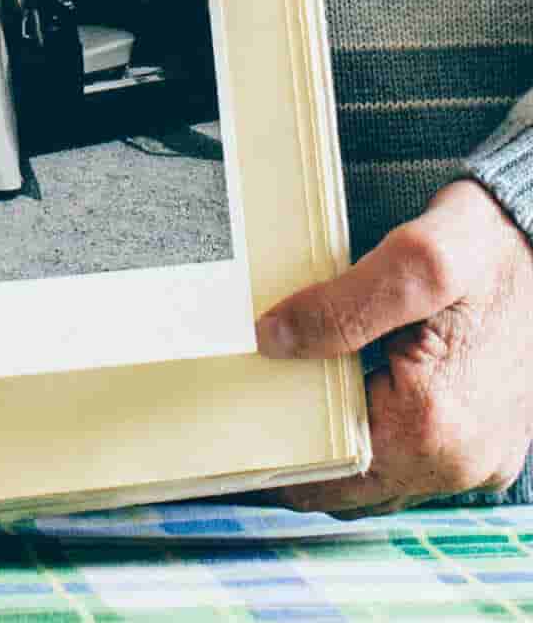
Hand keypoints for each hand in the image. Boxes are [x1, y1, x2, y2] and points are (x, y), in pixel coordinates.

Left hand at [258, 180, 532, 514]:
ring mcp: (482, 456)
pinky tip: (350, 395)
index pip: (332, 477)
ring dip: (344, 449)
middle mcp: (466, 459)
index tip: (244, 439)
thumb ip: (340, 306)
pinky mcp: (489, 441)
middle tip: (258, 416)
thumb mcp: (415, 259)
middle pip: (357, 487)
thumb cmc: (486, 246)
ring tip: (296, 403)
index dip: (284, 460)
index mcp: (437, 428)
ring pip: (386, 479)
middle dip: (309, 458)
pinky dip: (380, 438)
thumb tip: (271, 341)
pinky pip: (417, 460)